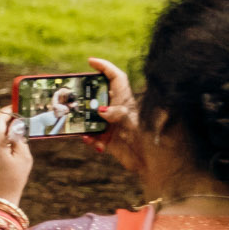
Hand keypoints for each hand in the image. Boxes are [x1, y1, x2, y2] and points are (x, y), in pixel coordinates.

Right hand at [86, 56, 148, 174]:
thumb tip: (102, 111)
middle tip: (71, 98)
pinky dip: (89, 139)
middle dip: (84, 97)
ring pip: (89, 117)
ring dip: (82, 122)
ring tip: (79, 126)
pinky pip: (91, 136)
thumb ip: (120, 115)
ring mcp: (111, 125)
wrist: (157, 168)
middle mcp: (117, 111)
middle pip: (97, 96)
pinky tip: (93, 143)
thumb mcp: (138, 124)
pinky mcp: (108, 140)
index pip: (116, 78)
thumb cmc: (154, 142)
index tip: (90, 61)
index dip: (104, 67)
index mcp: (127, 102)